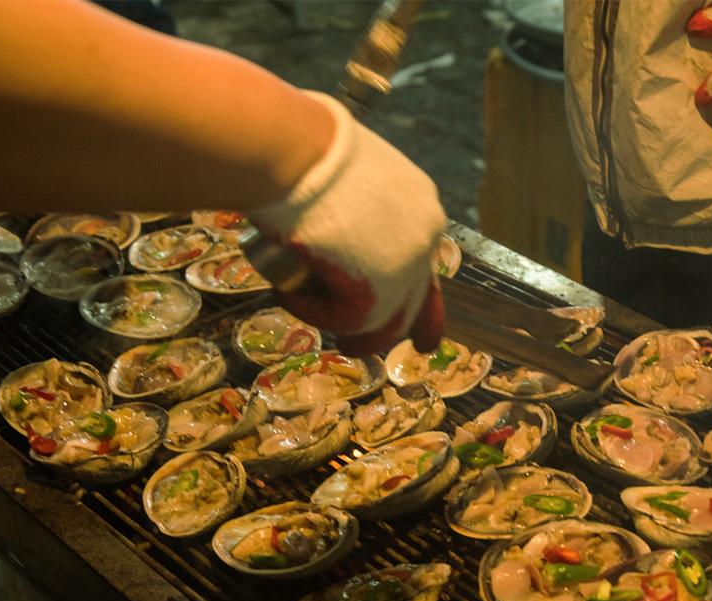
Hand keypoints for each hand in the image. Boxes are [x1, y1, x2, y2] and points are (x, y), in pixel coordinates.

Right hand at [249, 91, 446, 354]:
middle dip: (416, 327)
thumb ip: (353, 196)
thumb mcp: (345, 167)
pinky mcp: (379, 293)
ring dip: (355, 333)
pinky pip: (343, 320)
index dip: (413, 281)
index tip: (406, 297)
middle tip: (413, 347)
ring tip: (335, 335)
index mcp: (421, 204)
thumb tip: (327, 210)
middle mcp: (426, 236)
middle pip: (421, 296)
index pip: (423, 254)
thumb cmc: (302, 142)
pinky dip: (310, 311)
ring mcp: (406, 267)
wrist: (292, 148)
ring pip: (384, 320)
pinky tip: (285, 294)